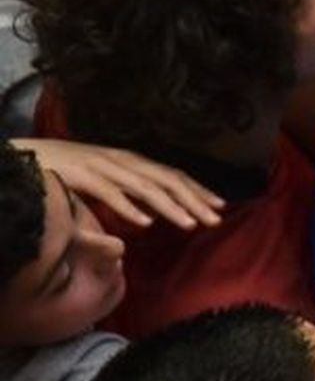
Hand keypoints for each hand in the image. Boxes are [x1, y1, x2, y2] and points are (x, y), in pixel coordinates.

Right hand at [15, 138, 223, 229]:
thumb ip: (130, 194)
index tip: (221, 207)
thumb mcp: (107, 181)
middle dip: (194, 200)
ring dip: (170, 206)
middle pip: (166, 181)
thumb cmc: (70, 171)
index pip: (172, 175)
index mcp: (132, 162)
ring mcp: (104, 167)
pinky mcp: (82, 176)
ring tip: (190, 224)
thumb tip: (153, 215)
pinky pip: (109, 193)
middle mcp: (123, 161)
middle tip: (216, 220)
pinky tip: (145, 223)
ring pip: (144, 187)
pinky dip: (128, 206)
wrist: (28, 156)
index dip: (197, 190)